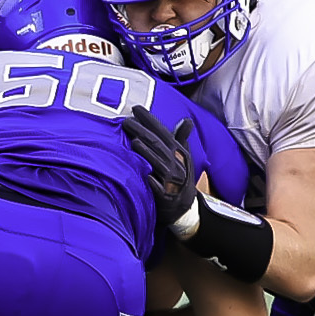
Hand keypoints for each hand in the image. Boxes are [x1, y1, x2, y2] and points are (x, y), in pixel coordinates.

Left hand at [122, 105, 198, 235]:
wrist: (184, 207)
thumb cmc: (179, 177)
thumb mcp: (183, 157)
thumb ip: (181, 138)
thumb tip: (187, 120)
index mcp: (179, 153)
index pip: (163, 132)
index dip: (150, 120)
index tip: (136, 108)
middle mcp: (176, 165)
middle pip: (158, 145)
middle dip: (142, 132)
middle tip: (126, 121)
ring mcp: (171, 181)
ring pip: (158, 164)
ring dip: (147, 154)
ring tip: (134, 142)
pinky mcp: (166, 198)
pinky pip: (159, 189)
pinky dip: (152, 182)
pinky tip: (144, 176)